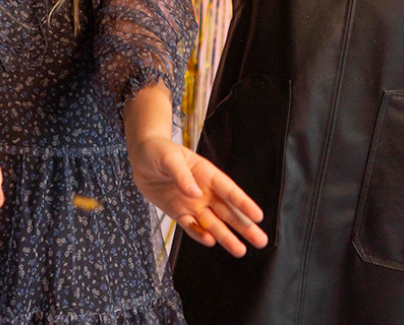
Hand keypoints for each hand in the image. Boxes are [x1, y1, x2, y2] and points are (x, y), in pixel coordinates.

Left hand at [128, 136, 267, 255]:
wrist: (141, 158)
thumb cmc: (159, 151)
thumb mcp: (169, 158)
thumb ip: (182, 175)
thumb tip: (195, 194)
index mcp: (207, 174)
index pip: (229, 191)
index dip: (244, 203)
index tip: (258, 216)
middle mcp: (204, 192)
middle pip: (228, 212)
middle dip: (244, 226)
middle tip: (261, 241)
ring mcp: (193, 204)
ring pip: (213, 223)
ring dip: (226, 237)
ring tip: (241, 251)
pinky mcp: (179, 213)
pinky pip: (191, 226)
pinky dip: (199, 235)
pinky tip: (210, 242)